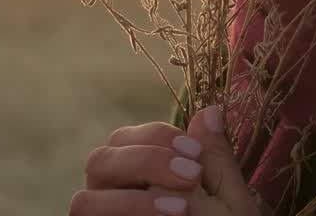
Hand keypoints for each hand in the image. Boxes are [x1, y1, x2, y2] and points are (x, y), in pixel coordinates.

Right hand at [71, 105, 268, 215]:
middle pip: (99, 160)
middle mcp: (112, 196)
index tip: (194, 155)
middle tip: (189, 178)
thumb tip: (211, 109)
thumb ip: (216, 159)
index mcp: (141, 174)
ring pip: (84, 201)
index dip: (158, 137)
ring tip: (178, 209)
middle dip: (144, 162)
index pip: (127, 136)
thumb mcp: (230, 200)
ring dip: (131, 201)